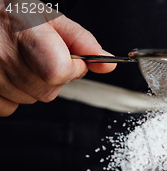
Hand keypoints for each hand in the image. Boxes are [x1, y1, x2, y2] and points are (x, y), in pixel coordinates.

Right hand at [0, 1, 115, 115]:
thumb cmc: (12, 15)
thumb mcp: (49, 17)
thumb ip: (81, 41)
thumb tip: (107, 65)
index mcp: (24, 32)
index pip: (58, 71)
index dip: (73, 69)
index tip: (72, 60)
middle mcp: (2, 53)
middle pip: (48, 91)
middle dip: (54, 78)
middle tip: (41, 57)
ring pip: (30, 99)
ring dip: (34, 86)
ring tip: (22, 61)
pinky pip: (8, 108)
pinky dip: (13, 96)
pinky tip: (9, 74)